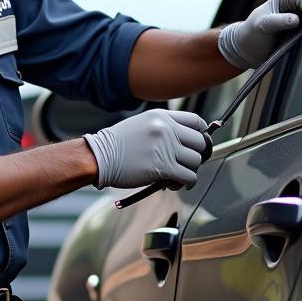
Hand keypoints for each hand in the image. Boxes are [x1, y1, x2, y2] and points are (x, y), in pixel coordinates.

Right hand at [84, 109, 209, 189]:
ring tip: (178, 176)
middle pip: (199, 142)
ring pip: (195, 161)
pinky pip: (189, 176)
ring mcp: (165, 147)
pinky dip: (188, 182)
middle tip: (187, 163)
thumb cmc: (119, 143)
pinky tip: (179, 184)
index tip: (198, 144)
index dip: (201, 134)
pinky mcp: (162, 166)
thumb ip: (164, 128)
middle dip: (197, 155)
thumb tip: (186, 142)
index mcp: (162, 116)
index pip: (196, 121)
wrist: (100, 156)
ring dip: (191, 171)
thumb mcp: (142, 124)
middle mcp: (166, 129)